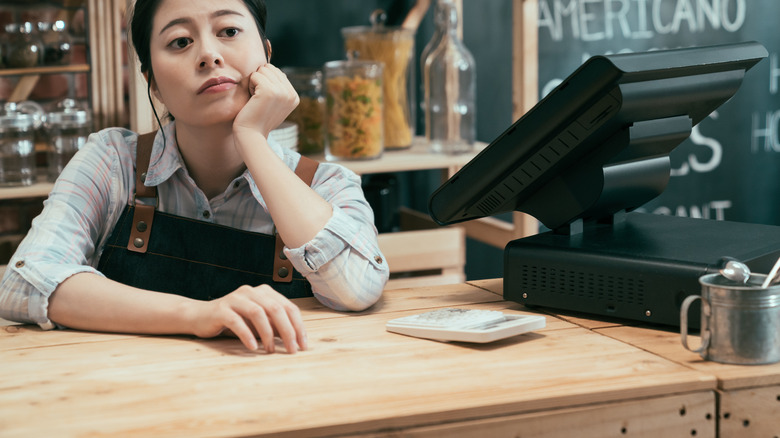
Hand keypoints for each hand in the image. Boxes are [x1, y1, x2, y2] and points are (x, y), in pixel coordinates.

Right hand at [189, 284, 306, 352]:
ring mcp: (236, 299)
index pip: (289, 307)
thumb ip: (275, 326)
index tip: (303, 345)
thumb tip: (297, 340)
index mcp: (265, 292)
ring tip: (270, 350)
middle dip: (287, 331)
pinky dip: (247, 335)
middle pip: (276, 309)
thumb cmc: (234, 321)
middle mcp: (252, 292)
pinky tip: (252, 347)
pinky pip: (237, 321)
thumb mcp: (258, 324)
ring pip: (258, 313)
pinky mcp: (221, 309)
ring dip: (267, 334)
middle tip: (292, 349)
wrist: (200, 317)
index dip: (298, 326)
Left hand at [233, 63, 298, 137]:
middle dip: (260, 80)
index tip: (264, 100)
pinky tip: (252, 99)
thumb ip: (278, 88)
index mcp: (294, 96)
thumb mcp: (274, 103)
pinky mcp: (270, 91)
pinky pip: (255, 75)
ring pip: (263, 70)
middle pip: (270, 68)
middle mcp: (291, 94)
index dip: (265, 82)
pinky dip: (250, 85)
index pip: (277, 72)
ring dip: (254, 83)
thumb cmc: (257, 119)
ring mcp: (282, 92)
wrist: (251, 134)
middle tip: (259, 99)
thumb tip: (272, 69)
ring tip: (256, 99)